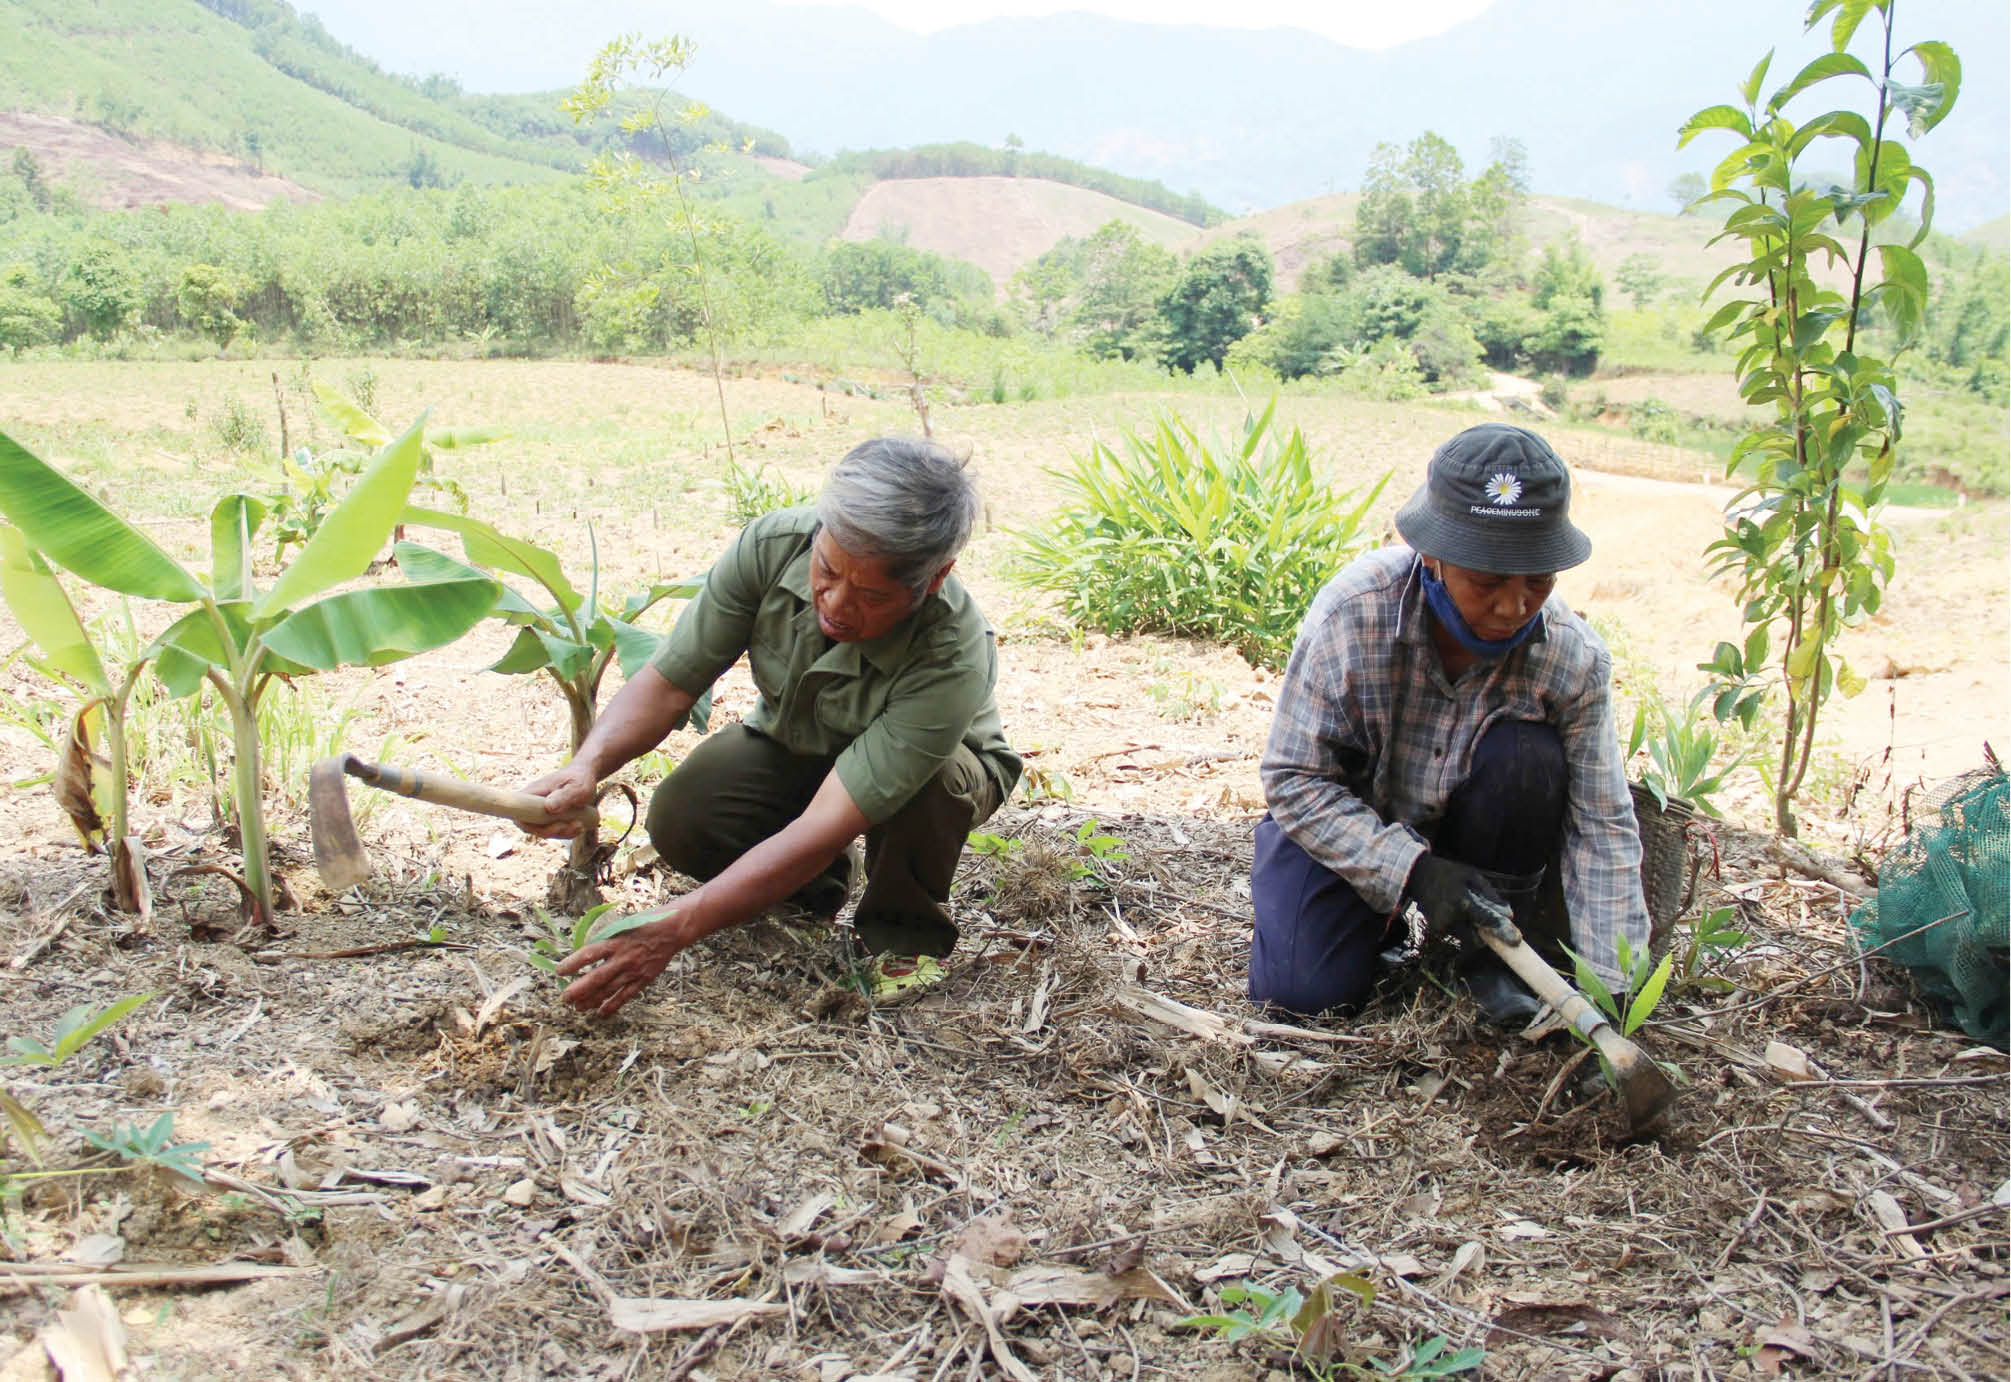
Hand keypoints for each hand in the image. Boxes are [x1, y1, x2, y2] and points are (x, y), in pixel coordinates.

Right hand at [518, 761, 596, 838]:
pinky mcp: (549, 818)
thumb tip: (548, 807)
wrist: (585, 775)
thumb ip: (563, 796)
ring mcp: (540, 811)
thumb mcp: (576, 787)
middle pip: (530, 825)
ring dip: (561, 833)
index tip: (548, 824)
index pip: (517, 811)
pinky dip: (565, 833)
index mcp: (534, 792)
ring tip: (579, 825)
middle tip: (570, 825)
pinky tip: (579, 826)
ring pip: (543, 830)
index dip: (526, 823)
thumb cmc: (579, 778)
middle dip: (549, 831)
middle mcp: (533, 803)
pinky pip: (553, 831)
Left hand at [556, 913, 690, 1016]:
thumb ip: (605, 941)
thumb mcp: (620, 927)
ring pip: (609, 990)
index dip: (572, 964)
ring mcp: (633, 970)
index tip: (559, 971)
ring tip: (577, 1007)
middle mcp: (623, 958)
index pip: (589, 954)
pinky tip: (600, 1013)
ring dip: (591, 1000)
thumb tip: (584, 955)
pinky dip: (612, 1006)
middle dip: (578, 989)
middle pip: (597, 977)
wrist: (671, 930)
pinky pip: (626, 996)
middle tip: (565, 997)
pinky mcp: (643, 979)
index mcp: (615, 941)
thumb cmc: (643, 925)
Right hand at [1404, 855, 1505, 939]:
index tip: (1515, 940)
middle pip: (1475, 940)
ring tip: (1468, 912)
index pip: (1486, 921)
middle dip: (1484, 936)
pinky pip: (1455, 933)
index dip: (1501, 931)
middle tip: (1490, 929)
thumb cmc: (1448, 873)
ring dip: (1472, 930)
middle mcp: (1451, 918)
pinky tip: (1457, 912)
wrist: (1417, 875)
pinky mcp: (1436, 929)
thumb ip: (1490, 895)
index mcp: (1462, 902)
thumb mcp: (1472, 876)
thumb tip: (1508, 914)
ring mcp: (1441, 925)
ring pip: (1465, 937)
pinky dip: (1461, 927)